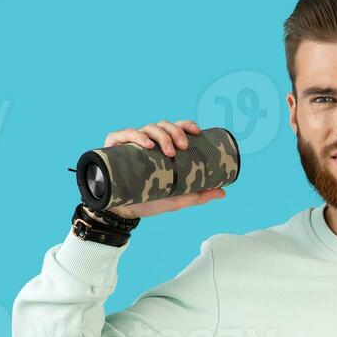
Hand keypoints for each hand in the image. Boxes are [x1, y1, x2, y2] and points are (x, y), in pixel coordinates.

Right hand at [101, 118, 226, 218]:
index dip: (185, 125)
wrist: (123, 211)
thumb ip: (197, 195)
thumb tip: (223, 192)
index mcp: (161, 148)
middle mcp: (147, 141)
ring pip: (147, 128)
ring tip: (168, 150)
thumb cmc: (149, 200)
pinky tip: (145, 145)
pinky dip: (135, 136)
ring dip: (160, 135)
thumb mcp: (176, 198)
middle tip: (183, 147)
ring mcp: (130, 143)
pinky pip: (124, 135)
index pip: (175, 129)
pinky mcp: (113, 147)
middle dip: (175, 132)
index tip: (196, 131)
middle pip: (162, 126)